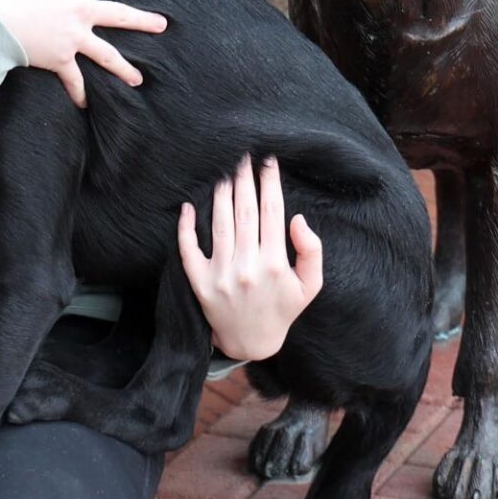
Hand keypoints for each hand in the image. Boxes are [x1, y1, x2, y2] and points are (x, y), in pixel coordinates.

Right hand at [0, 0, 167, 107]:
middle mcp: (81, 12)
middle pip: (119, 16)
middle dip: (142, 20)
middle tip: (162, 25)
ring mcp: (73, 38)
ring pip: (106, 54)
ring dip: (124, 68)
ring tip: (138, 79)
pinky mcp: (60, 59)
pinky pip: (74, 79)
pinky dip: (79, 93)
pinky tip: (87, 105)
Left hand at [178, 155, 323, 360]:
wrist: (252, 342)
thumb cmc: (283, 309)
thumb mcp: (310, 285)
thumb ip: (311, 251)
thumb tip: (297, 219)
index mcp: (274, 263)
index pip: (272, 212)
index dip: (270, 183)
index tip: (268, 161)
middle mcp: (246, 266)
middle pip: (244, 211)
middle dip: (244, 179)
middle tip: (242, 156)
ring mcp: (220, 274)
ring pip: (219, 223)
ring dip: (220, 193)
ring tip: (223, 171)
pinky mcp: (199, 282)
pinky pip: (189, 249)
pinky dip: (186, 226)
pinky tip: (188, 206)